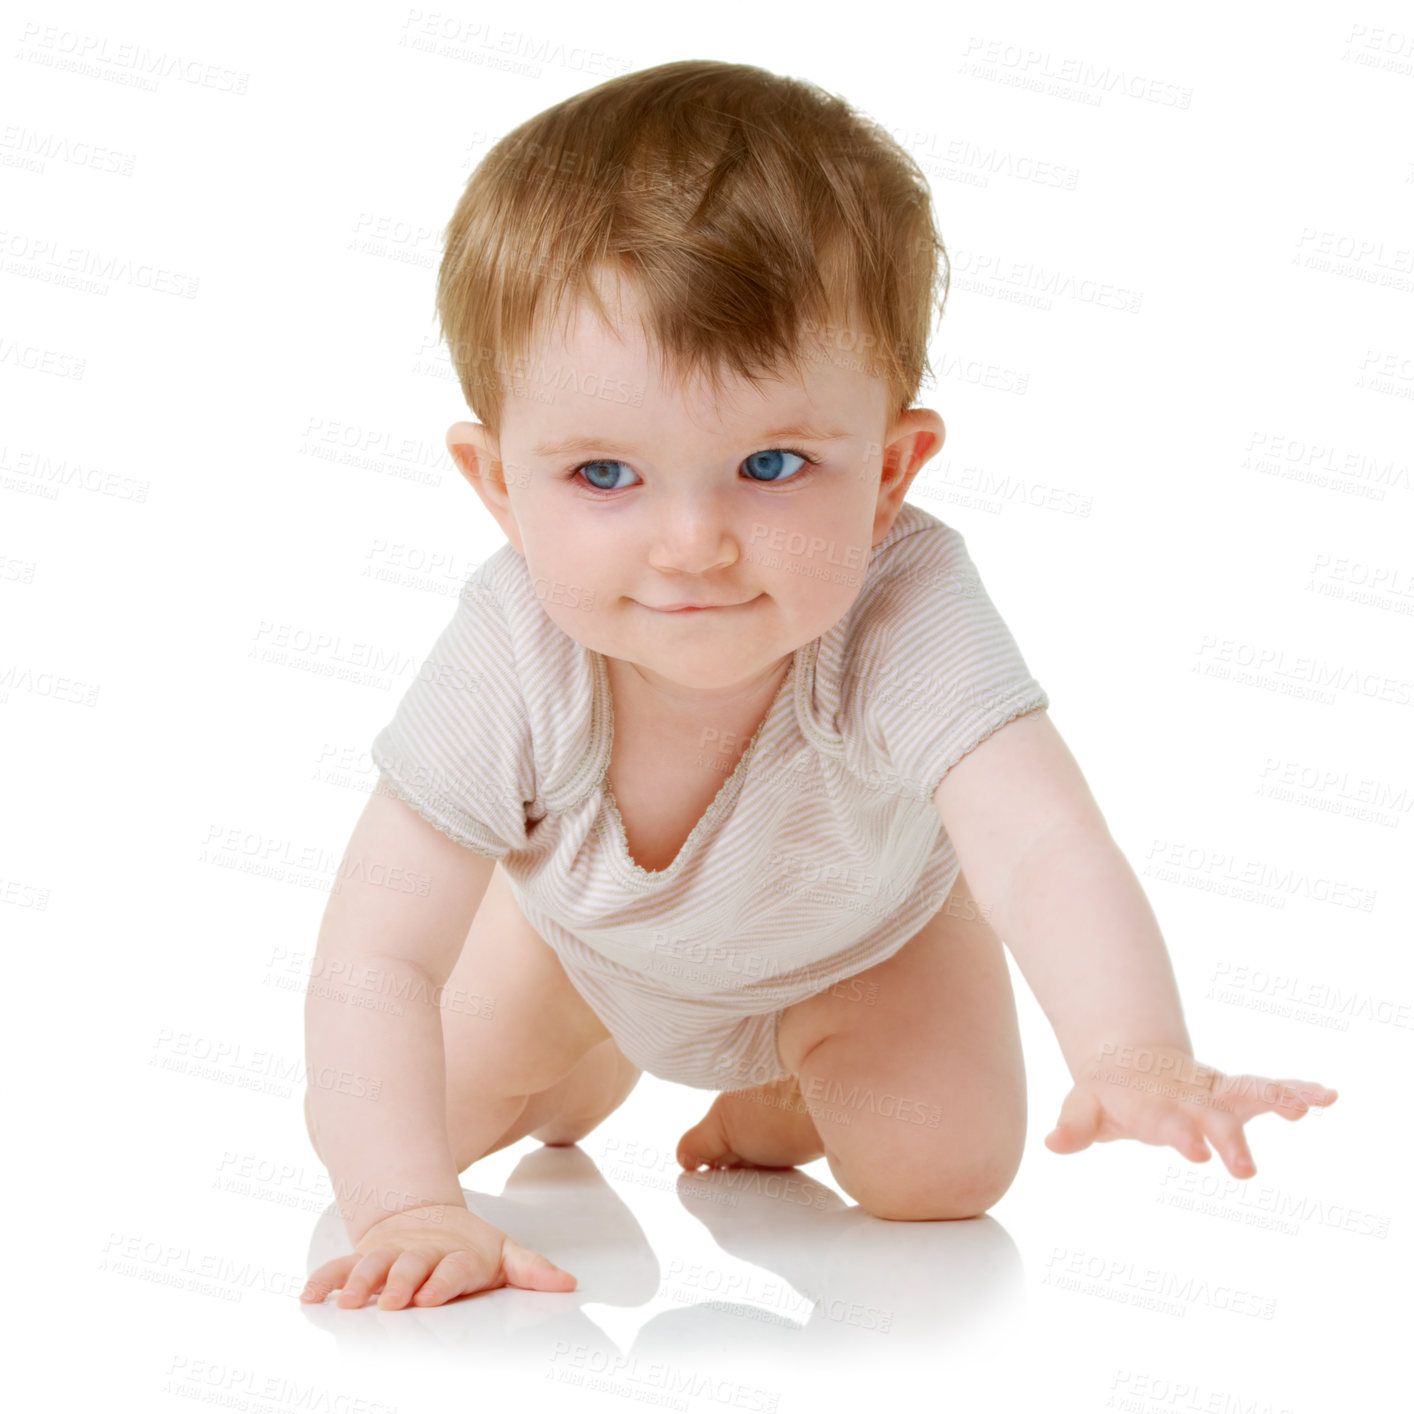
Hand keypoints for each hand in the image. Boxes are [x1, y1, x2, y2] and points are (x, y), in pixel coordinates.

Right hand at [299, 1204, 577, 1309]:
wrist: (425, 1215)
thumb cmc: (465, 1246)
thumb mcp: (502, 1253)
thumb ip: (530, 1270)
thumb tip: (568, 1284)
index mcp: (456, 1255)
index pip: (452, 1268)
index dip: (444, 1280)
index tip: (433, 1295)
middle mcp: (421, 1254)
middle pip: (410, 1267)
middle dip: (401, 1282)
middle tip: (391, 1300)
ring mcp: (391, 1255)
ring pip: (373, 1266)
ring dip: (361, 1282)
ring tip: (351, 1300)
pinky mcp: (365, 1258)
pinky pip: (340, 1267)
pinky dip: (325, 1280)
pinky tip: (311, 1296)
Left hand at [1044, 1043, 1337, 1177]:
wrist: (1130, 1058)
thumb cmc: (1108, 1093)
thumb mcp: (1085, 1106)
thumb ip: (1075, 1126)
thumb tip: (1051, 1143)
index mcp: (1153, 1104)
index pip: (1166, 1121)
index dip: (1180, 1133)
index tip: (1196, 1152)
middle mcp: (1189, 1096)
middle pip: (1214, 1116)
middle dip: (1230, 1138)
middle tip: (1245, 1168)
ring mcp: (1215, 1092)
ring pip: (1249, 1092)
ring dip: (1277, 1098)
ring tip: (1306, 1106)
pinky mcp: (1236, 1092)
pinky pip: (1271, 1089)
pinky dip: (1299, 1090)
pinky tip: (1329, 1097)